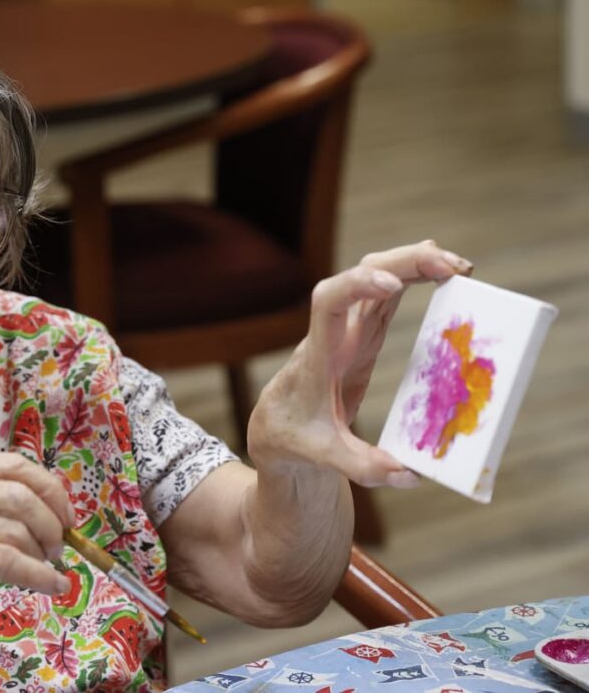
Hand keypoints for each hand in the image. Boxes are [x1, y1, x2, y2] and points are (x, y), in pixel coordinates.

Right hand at [0, 451, 74, 637]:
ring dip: (44, 553)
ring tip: (46, 567)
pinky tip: (52, 585)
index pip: (15, 464)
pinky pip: (9, 563)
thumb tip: (48, 507)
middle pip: (23, 495)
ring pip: (18, 530)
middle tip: (59, 546)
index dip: (51, 489)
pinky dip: (40, 576)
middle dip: (54, 523)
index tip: (66, 514)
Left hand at [248, 240, 472, 487]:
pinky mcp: (363, 335)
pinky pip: (387, 296)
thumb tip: (409, 474)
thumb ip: (362, 465)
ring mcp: (350, 330)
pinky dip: (413, 277)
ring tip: (459, 267)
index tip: (390, 284)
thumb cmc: (295, 439)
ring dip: (414, 264)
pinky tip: (440, 268)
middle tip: (452, 267)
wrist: (277, 428)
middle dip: (403, 263)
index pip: (327, 304)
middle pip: (360, 276)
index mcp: (320, 355)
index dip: (357, 286)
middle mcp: (335, 333)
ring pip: (376, 277)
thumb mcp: (323, 458)